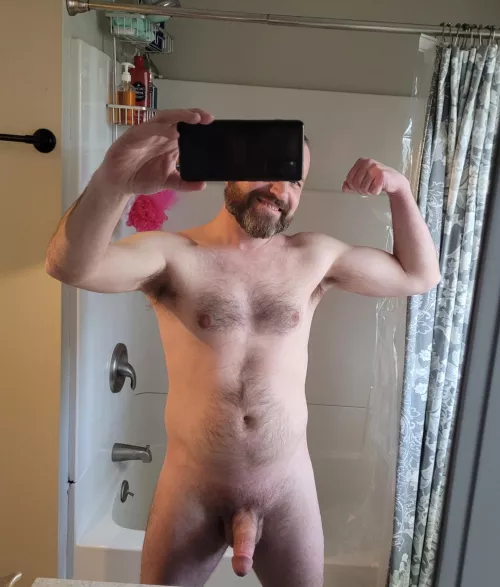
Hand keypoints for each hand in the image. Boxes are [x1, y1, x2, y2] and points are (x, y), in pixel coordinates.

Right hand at [94, 108, 213, 195]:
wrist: (119, 184)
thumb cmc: (142, 178)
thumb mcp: (168, 182)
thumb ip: (184, 183)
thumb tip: (203, 185)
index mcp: (170, 143)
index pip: (186, 128)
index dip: (198, 123)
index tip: (212, 123)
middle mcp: (160, 134)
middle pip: (178, 118)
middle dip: (193, 115)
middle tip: (207, 118)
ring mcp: (147, 133)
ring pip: (164, 118)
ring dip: (179, 116)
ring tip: (193, 118)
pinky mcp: (133, 136)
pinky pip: (147, 129)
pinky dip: (160, 129)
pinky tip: (173, 133)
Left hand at [342, 158, 409, 195]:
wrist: (395, 181)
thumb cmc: (378, 179)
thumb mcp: (362, 180)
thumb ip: (351, 183)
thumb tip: (344, 187)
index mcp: (361, 161)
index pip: (348, 179)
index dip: (354, 186)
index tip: (362, 183)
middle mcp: (368, 163)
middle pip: (355, 184)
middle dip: (361, 189)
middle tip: (369, 185)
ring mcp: (375, 168)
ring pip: (363, 188)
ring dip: (369, 191)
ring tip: (375, 185)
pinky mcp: (381, 176)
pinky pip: (372, 191)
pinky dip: (375, 192)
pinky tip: (380, 187)